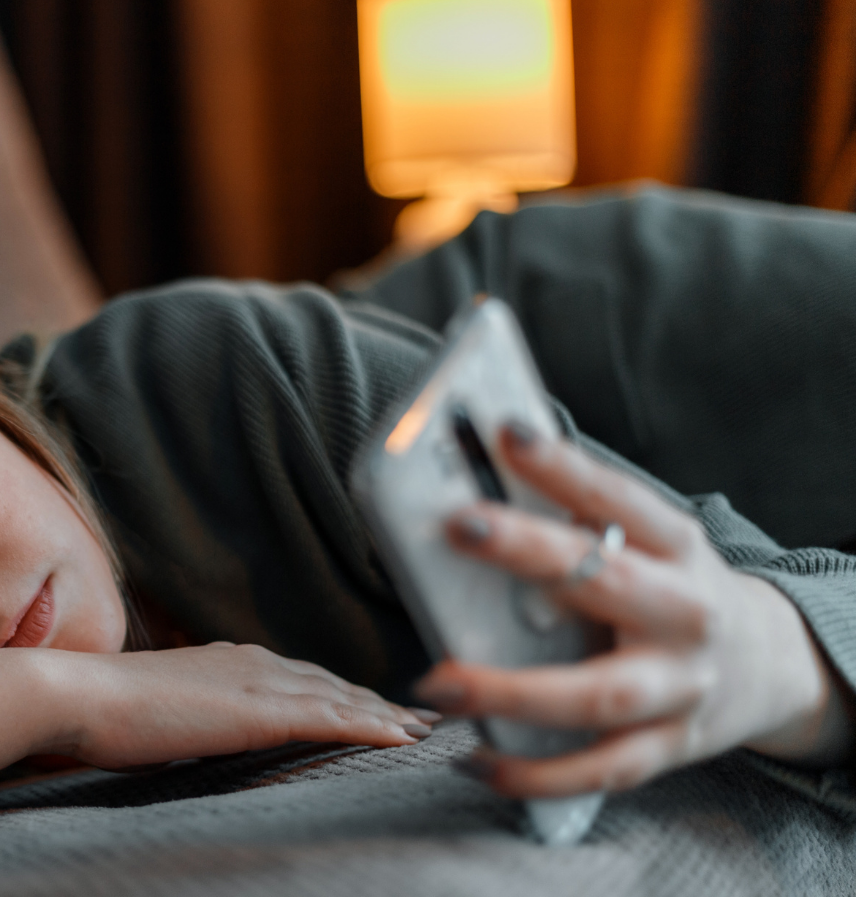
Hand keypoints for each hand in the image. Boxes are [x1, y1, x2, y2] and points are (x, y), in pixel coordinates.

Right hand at [46, 642, 436, 769]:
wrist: (82, 695)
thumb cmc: (103, 711)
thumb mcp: (160, 711)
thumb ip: (191, 715)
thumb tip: (198, 732)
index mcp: (229, 663)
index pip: (302, 679)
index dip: (344, 693)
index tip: (377, 705)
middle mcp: (253, 664)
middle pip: (334, 685)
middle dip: (380, 701)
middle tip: (424, 716)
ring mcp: (259, 683)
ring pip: (343, 700)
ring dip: (389, 714)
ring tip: (428, 729)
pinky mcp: (260, 710)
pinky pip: (332, 720)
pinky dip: (374, 727)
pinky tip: (404, 738)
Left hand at [415, 424, 854, 798]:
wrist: (768, 664)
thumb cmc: (671, 589)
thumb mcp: (646, 544)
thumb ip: (577, 523)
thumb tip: (475, 483)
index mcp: (677, 548)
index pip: (620, 500)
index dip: (565, 467)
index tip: (509, 433)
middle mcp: (685, 615)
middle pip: (608, 584)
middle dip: (532, 553)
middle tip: (458, 527)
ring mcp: (679, 688)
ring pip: (597, 696)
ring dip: (513, 691)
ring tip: (440, 681)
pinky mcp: (666, 747)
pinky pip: (598, 770)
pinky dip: (536, 773)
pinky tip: (477, 760)